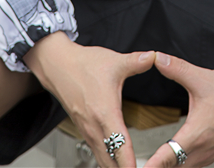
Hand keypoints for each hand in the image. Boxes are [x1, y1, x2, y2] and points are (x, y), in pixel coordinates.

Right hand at [24, 32, 154, 166]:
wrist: (58, 65)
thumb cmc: (84, 65)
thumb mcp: (114, 61)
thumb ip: (137, 62)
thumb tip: (155, 57)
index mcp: (104, 113)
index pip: (120, 147)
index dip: (131, 163)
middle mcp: (94, 127)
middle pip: (111, 163)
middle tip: (147, 167)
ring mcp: (87, 131)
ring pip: (103, 161)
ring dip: (117, 166)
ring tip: (133, 166)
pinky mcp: (84, 131)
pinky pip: (98, 153)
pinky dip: (109, 161)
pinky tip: (119, 161)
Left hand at [144, 53, 213, 167]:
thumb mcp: (202, 78)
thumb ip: (177, 69)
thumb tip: (158, 58)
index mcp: (196, 134)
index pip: (167, 157)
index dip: (150, 166)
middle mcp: (202, 150)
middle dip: (155, 167)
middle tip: (135, 164)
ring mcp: (208, 156)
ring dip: (166, 167)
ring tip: (149, 164)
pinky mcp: (212, 155)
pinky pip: (191, 167)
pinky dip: (178, 166)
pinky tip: (169, 161)